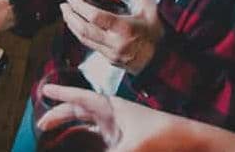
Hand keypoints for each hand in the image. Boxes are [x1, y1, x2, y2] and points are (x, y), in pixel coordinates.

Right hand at [38, 86, 234, 151]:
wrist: (193, 142)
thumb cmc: (165, 136)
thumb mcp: (133, 148)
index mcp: (113, 107)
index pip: (80, 98)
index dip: (61, 94)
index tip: (44, 88)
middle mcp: (114, 116)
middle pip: (80, 112)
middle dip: (60, 116)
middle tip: (41, 124)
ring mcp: (119, 130)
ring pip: (88, 128)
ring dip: (72, 132)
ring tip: (54, 139)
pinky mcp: (127, 143)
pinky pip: (100, 142)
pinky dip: (87, 144)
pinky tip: (78, 148)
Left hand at [61, 0, 162, 73]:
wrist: (163, 63)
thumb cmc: (157, 38)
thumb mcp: (152, 13)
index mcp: (124, 29)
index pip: (95, 17)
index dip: (80, 7)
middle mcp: (115, 43)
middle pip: (84, 29)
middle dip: (70, 16)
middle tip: (64, 5)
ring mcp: (111, 53)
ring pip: (84, 39)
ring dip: (72, 26)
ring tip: (66, 14)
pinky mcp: (109, 59)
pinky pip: (90, 46)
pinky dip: (81, 35)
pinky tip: (77, 27)